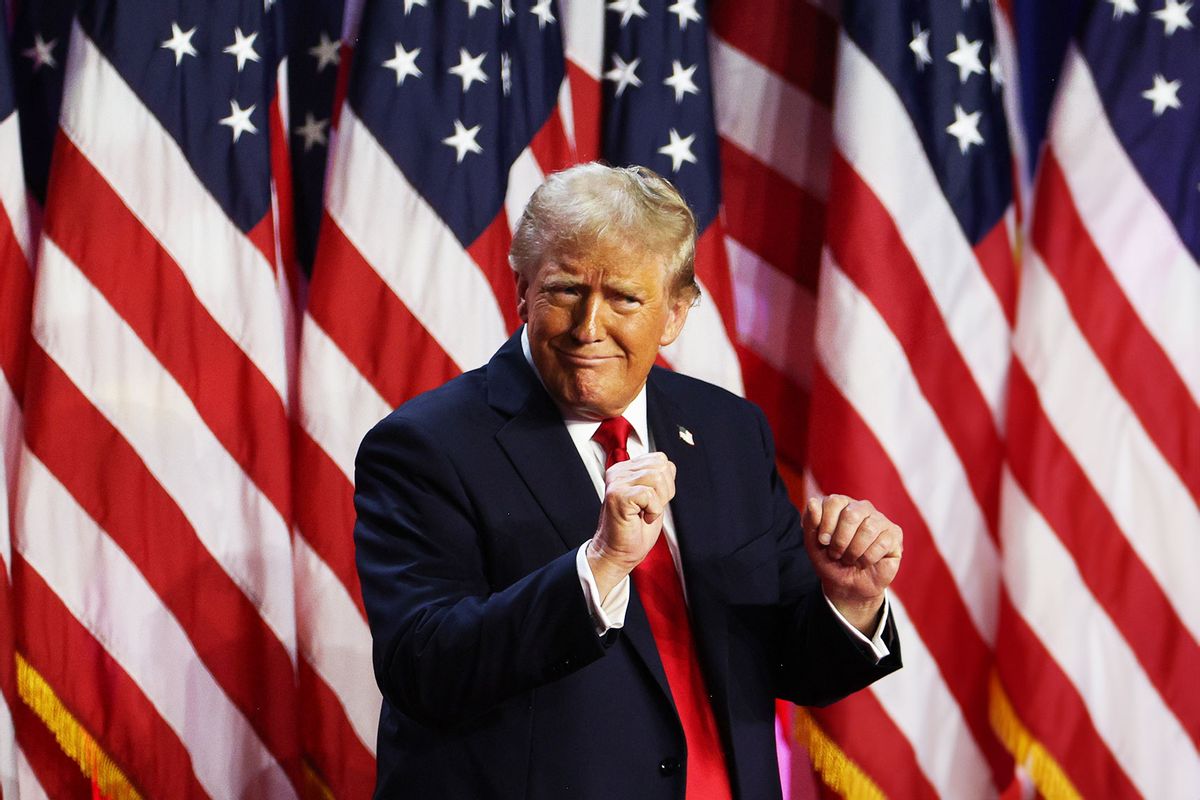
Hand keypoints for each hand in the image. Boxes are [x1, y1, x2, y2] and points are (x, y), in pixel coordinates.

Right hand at [586, 452, 675, 599]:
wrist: (618, 553)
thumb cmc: (635, 529)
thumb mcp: (652, 497)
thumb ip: (658, 478)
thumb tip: (668, 466)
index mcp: (625, 469)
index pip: (660, 459)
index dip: (667, 482)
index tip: (653, 500)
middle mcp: (618, 472)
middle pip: (661, 465)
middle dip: (665, 491)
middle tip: (651, 508)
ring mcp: (616, 483)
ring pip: (657, 477)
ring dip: (659, 501)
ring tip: (646, 513)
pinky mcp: (617, 496)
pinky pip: (649, 494)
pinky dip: (653, 510)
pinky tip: (643, 518)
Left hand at [802, 494, 901, 632]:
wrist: (848, 586)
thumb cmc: (830, 561)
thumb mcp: (813, 544)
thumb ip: (810, 522)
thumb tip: (813, 502)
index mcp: (841, 504)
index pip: (834, 502)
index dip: (826, 524)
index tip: (822, 542)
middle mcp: (861, 507)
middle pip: (851, 514)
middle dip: (840, 540)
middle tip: (836, 554)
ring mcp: (880, 519)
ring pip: (868, 528)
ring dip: (854, 551)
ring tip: (850, 559)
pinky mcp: (894, 534)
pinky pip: (882, 543)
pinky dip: (868, 558)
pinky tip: (865, 562)